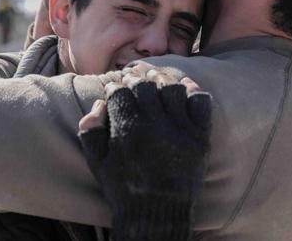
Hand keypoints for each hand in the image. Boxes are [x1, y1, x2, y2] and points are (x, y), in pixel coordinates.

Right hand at [78, 66, 211, 240]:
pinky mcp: (200, 137)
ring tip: (156, 77)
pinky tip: (185, 87)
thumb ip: (91, 131)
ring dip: (162, 79)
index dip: (116, 85)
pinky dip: (194, 91)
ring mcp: (180, 129)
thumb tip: (100, 102)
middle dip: (136, 79)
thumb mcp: (98, 162)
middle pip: (146, 86)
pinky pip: (200, 103)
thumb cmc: (123, 188)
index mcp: (127, 129)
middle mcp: (155, 125)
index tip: (114, 86)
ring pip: (173, 88)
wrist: (157, 214)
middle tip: (133, 77)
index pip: (121, 92)